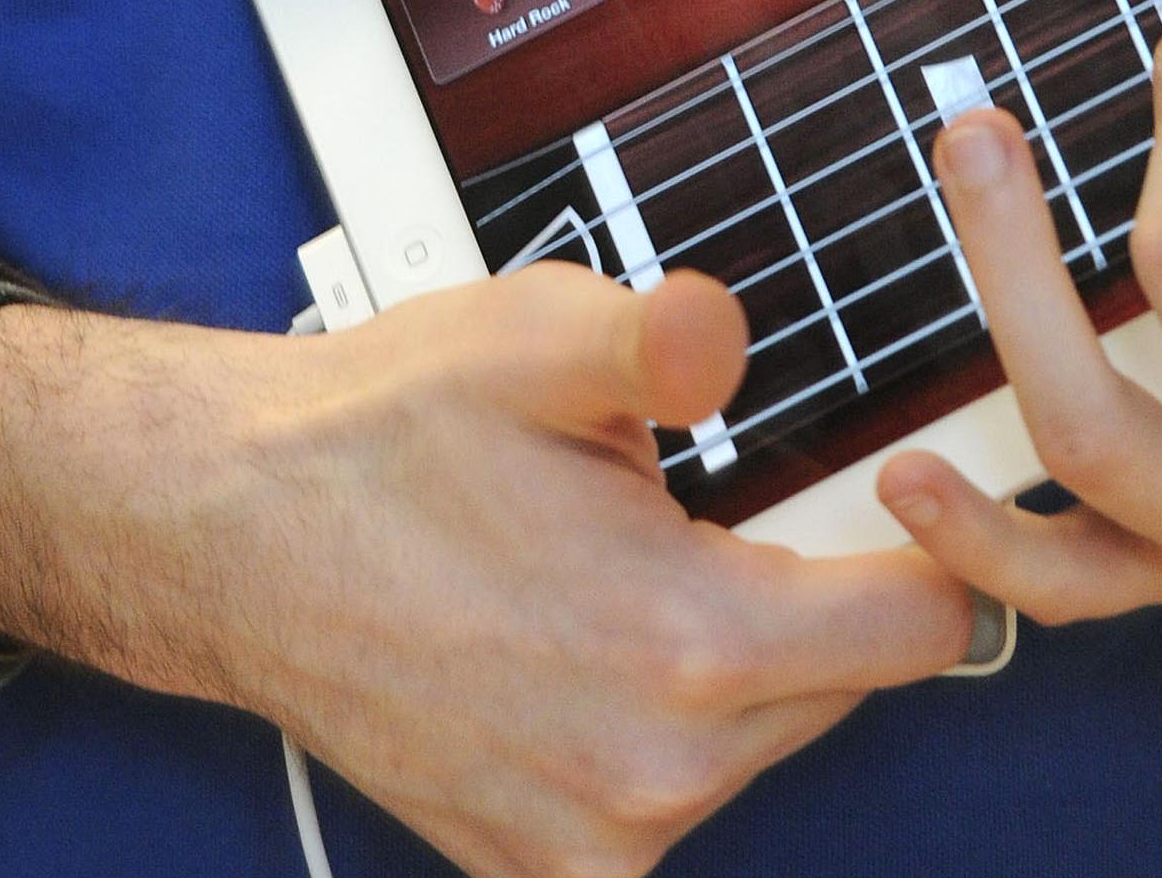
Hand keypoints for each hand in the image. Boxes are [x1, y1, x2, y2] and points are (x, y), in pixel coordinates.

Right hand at [0, 264, 974, 877]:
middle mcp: (646, 770)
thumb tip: (733, 337)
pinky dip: (660, 731)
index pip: (919, 629)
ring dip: (733, 665)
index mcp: (679, 641)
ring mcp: (585, 838)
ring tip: (625, 575)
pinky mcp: (532, 869)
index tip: (902, 509)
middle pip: (847, 685)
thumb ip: (666, 337)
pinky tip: (588, 656)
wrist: (234, 530)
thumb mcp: (536, 337)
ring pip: (761, 740)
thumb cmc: (383, 433)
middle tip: (721, 520)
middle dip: (817, 600)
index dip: (928, 550)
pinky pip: (667, 799)